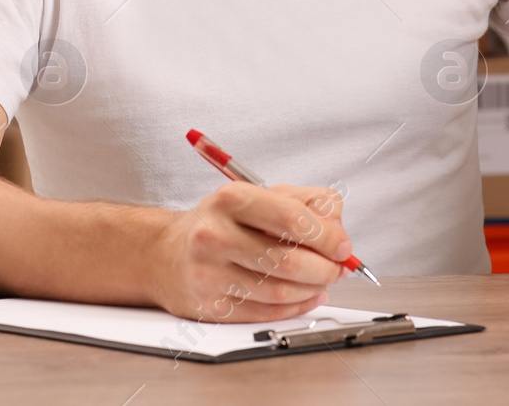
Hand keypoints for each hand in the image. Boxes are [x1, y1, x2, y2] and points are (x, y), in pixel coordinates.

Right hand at [151, 182, 351, 322]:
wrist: (165, 253)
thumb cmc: (220, 222)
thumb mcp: (259, 195)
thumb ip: (306, 202)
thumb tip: (337, 229)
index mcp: (231, 199)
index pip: (291, 218)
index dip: (327, 236)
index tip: (343, 246)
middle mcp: (215, 235)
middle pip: (288, 260)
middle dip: (325, 268)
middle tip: (338, 268)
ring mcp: (209, 274)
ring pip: (280, 291)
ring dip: (313, 289)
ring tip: (322, 281)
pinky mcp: (209, 306)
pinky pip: (266, 313)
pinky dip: (296, 307)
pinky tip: (304, 296)